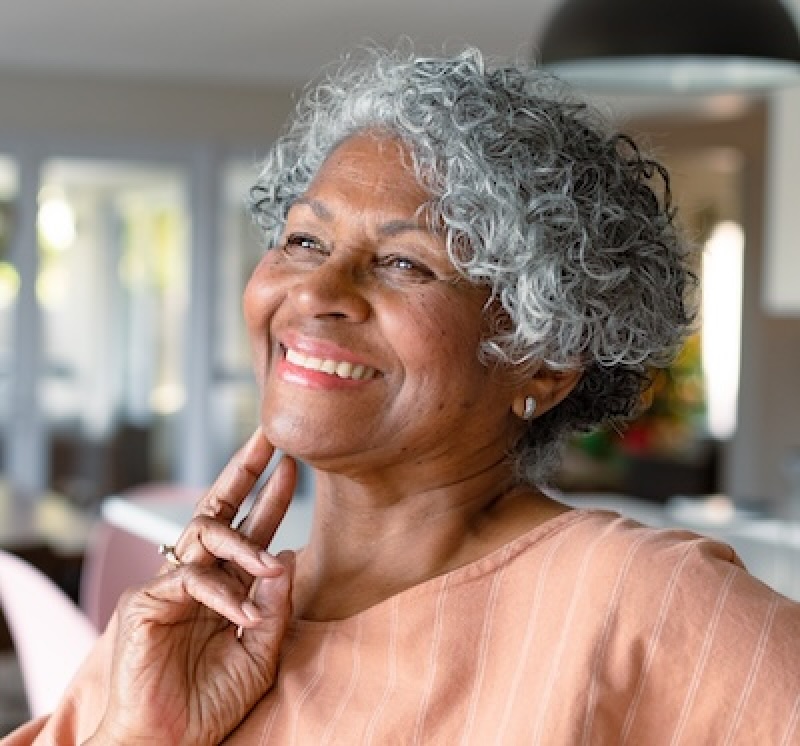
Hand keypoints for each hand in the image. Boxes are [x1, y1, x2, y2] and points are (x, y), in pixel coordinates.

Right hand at [88, 429, 296, 745]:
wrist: (171, 744)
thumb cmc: (212, 702)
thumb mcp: (261, 653)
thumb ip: (276, 606)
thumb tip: (288, 554)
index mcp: (224, 584)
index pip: (247, 527)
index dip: (268, 495)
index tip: (292, 463)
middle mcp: (197, 575)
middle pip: (218, 509)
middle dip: (245, 471)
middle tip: (271, 438)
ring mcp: (169, 585)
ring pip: (205, 534)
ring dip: (246, 542)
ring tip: (271, 564)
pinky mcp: (147, 602)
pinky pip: (192, 580)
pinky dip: (224, 595)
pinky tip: (247, 618)